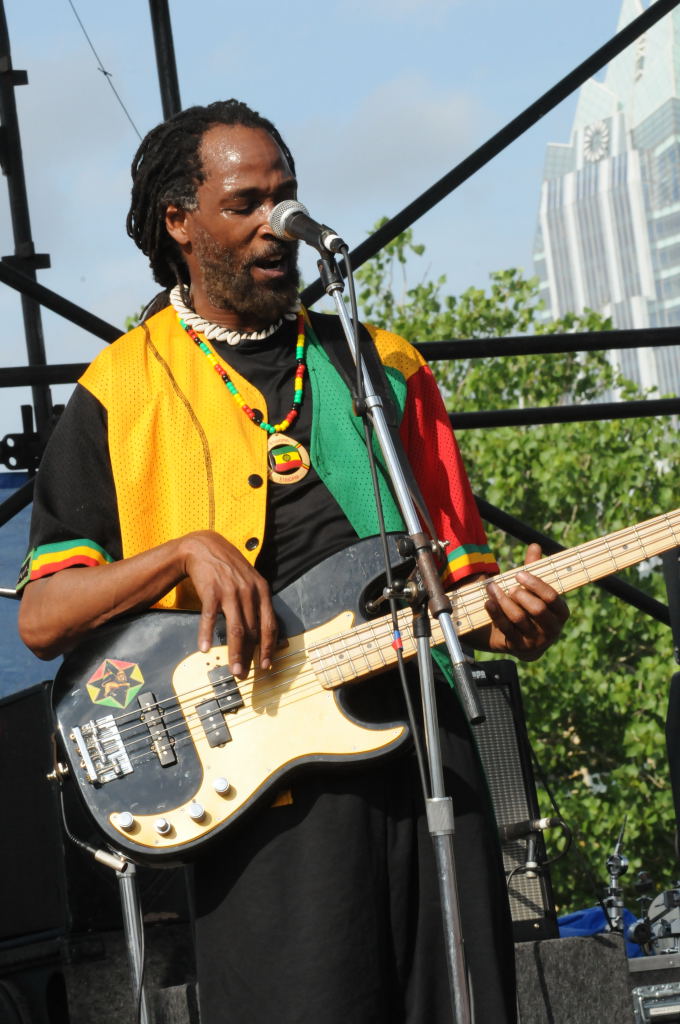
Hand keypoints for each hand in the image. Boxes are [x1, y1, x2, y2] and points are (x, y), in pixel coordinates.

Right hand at [180, 531, 277, 677]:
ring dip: (235, 653)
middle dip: (250, 656)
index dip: (269, 647)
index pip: (270, 624)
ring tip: (234, 669)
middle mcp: (249, 592)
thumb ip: (258, 602)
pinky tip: (204, 648)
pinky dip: (207, 635)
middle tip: (246, 674)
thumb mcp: (250, 580)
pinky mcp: (211, 591)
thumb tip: (266, 630)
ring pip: (236, 629)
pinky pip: (210, 618)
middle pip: (253, 631)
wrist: (204, 547)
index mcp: (262, 590)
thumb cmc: (229, 567)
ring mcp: (230, 591)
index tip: (267, 664)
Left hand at [483, 543, 568, 661]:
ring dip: (503, 600)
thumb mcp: (533, 589)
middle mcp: (552, 629)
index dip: (535, 584)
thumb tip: (535, 546)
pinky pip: (506, 628)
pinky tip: (488, 601)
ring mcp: (535, 640)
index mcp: (561, 612)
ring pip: (519, 618)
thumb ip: (534, 569)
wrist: (519, 638)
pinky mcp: (518, 647)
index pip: (552, 597)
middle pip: (538, 609)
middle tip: (509, 586)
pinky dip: (495, 613)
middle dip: (521, 594)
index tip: (519, 573)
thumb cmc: (528, 607)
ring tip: (492, 588)